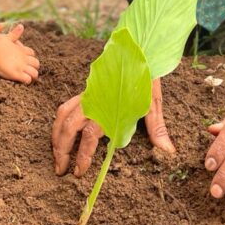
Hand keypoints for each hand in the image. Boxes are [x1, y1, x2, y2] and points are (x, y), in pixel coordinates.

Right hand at [0, 24, 39, 83]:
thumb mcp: (7, 38)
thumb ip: (15, 33)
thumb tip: (21, 25)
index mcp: (22, 51)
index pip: (32, 54)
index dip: (30, 58)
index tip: (25, 60)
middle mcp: (24, 59)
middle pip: (36, 64)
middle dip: (34, 68)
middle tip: (27, 71)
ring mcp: (22, 67)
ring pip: (35, 74)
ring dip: (32, 76)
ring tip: (27, 78)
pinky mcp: (17, 74)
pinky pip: (27, 80)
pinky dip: (26, 81)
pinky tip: (22, 82)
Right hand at [52, 79, 174, 176]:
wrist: (140, 53)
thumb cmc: (146, 79)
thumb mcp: (153, 103)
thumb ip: (157, 128)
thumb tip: (169, 151)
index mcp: (108, 107)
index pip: (89, 136)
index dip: (82, 156)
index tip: (79, 171)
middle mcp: (93, 101)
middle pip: (68, 127)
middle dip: (61, 150)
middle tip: (60, 170)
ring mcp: (86, 95)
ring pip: (62, 116)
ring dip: (56, 136)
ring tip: (56, 155)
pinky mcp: (85, 91)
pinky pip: (66, 106)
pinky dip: (59, 122)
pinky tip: (60, 134)